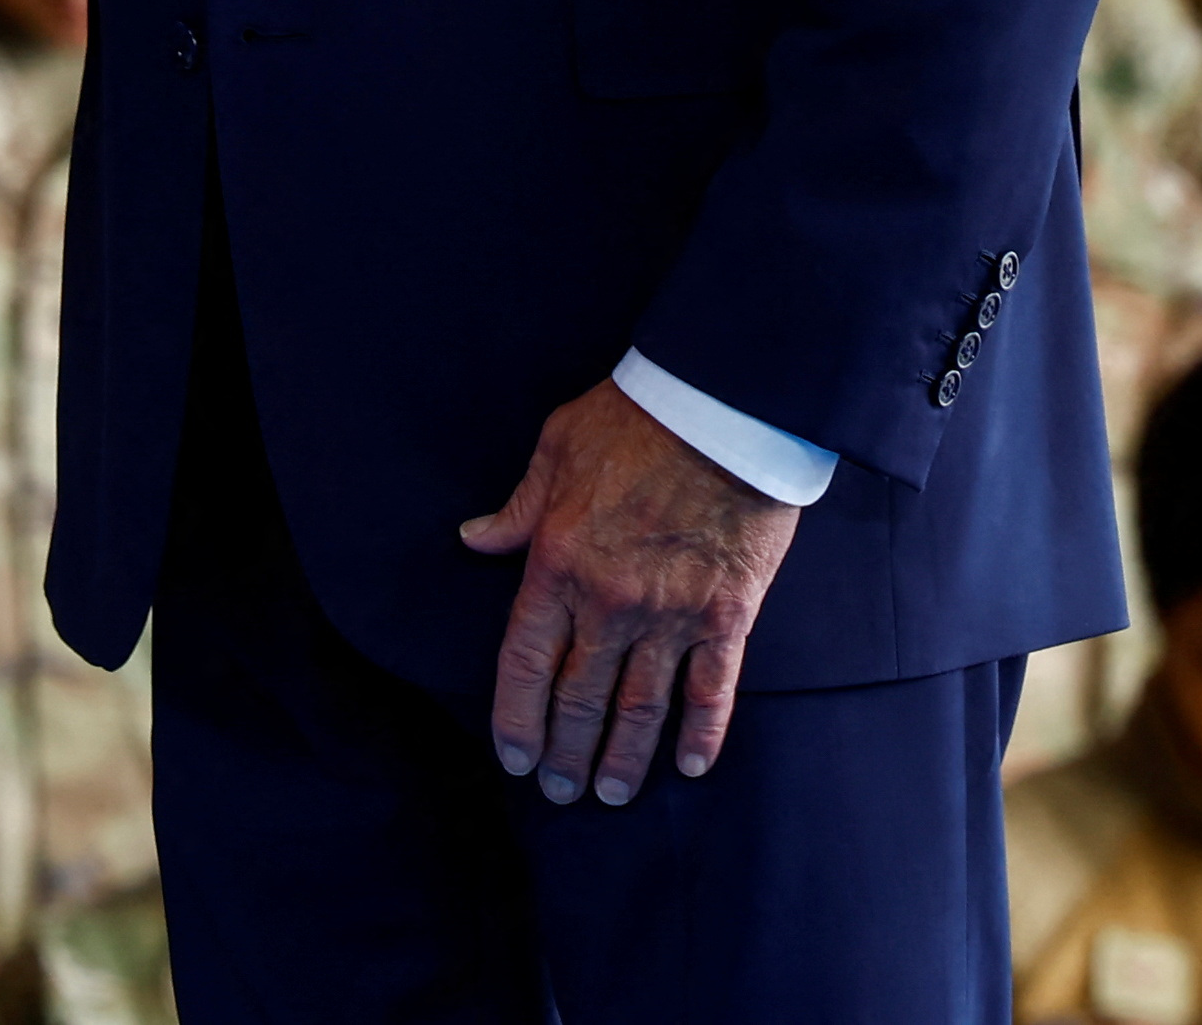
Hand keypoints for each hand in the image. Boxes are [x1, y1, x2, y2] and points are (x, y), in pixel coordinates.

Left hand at [457, 378, 803, 802]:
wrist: (723, 406)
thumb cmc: (635, 419)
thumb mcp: (556, 449)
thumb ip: (517, 508)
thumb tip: (474, 538)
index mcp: (557, 566)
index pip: (523, 664)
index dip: (515, 719)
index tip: (514, 756)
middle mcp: (609, 603)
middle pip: (578, 699)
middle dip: (566, 754)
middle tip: (561, 792)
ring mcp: (670, 615)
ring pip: (639, 707)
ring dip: (623, 758)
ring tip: (612, 795)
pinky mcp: (727, 615)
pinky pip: (711, 689)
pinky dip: (701, 733)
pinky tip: (691, 766)